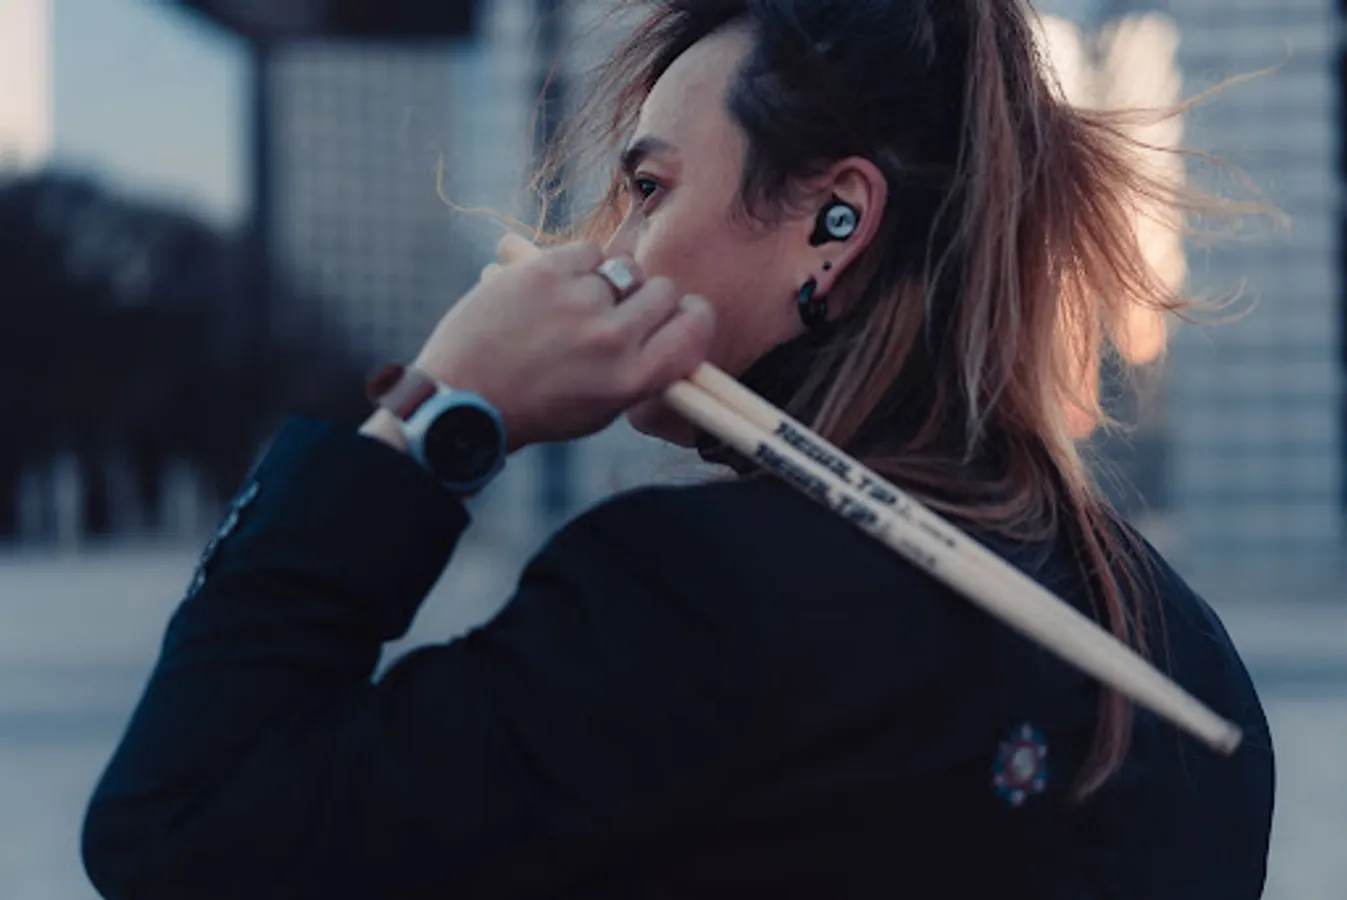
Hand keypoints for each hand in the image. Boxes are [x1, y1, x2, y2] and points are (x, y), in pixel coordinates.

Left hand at [408, 236, 713, 452]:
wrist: (461, 397)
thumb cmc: (535, 407)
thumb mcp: (603, 408)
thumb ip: (644, 369)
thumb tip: (674, 325)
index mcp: (632, 379)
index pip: (695, 327)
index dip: (694, 315)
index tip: (681, 313)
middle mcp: (612, 340)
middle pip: (665, 291)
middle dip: (647, 299)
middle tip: (617, 313)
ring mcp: (578, 302)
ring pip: (624, 269)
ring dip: (607, 283)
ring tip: (572, 308)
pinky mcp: (546, 271)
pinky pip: (587, 251)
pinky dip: (575, 266)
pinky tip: (552, 291)